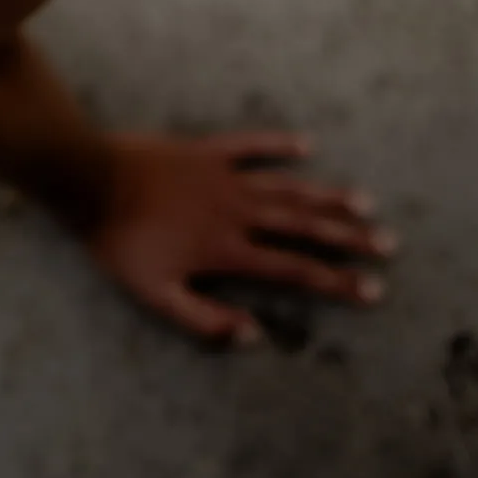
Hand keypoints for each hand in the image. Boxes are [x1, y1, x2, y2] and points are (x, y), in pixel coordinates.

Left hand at [88, 131, 393, 345]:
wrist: (90, 181)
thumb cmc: (120, 243)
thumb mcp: (156, 296)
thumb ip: (205, 320)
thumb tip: (253, 334)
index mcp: (227, 250)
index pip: (293, 270)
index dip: (335, 281)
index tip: (372, 289)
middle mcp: (236, 212)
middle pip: (303, 226)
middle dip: (348, 237)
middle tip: (387, 243)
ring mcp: (223, 176)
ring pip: (286, 187)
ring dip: (326, 195)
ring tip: (364, 202)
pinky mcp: (205, 149)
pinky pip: (249, 144)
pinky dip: (277, 143)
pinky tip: (306, 143)